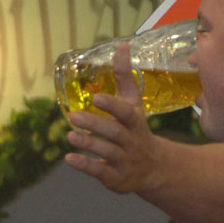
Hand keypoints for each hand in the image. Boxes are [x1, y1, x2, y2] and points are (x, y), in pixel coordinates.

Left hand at [64, 42, 160, 193]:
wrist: (154, 168)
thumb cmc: (136, 129)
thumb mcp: (134, 104)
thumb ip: (125, 76)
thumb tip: (122, 44)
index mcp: (135, 122)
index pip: (125, 112)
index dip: (111, 105)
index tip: (96, 97)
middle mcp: (131, 141)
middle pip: (114, 132)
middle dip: (95, 124)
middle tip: (73, 116)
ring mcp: (124, 160)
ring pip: (107, 152)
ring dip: (88, 144)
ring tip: (69, 136)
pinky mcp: (116, 177)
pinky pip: (100, 172)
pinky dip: (85, 165)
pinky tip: (69, 158)